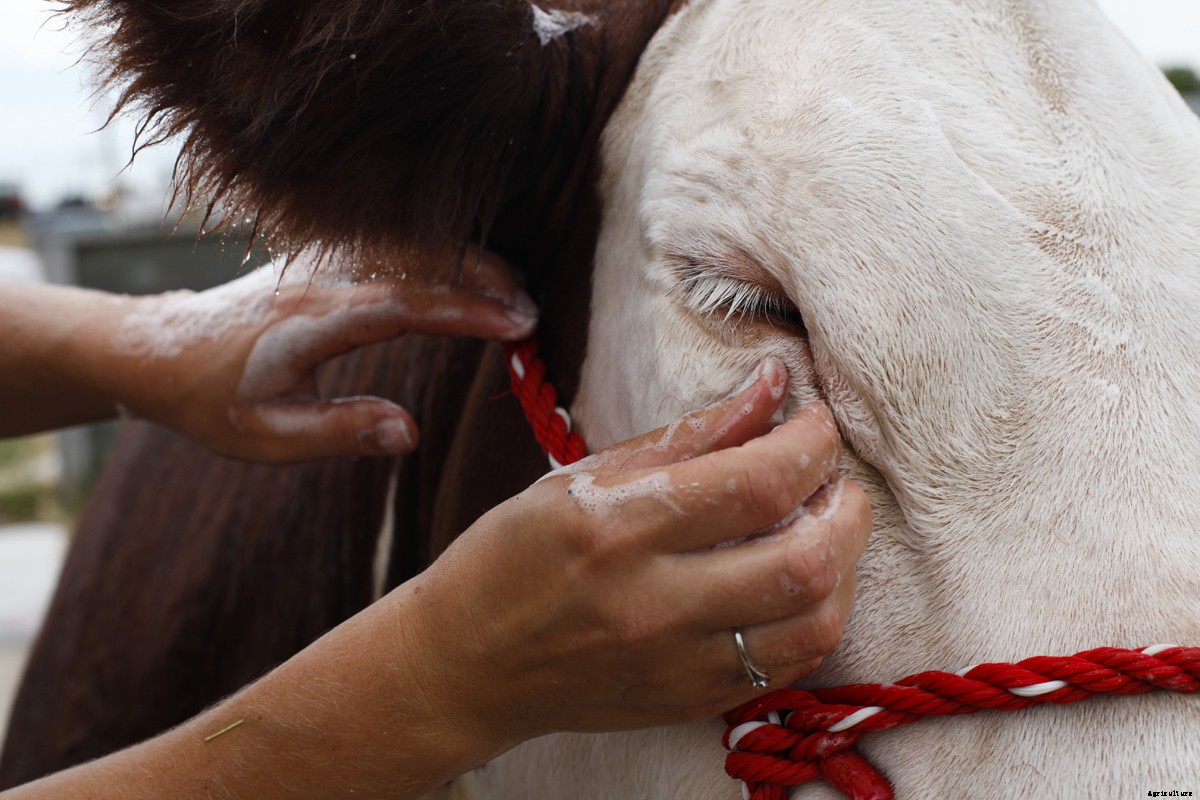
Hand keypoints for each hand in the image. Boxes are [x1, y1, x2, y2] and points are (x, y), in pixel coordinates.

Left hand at [112, 247, 535, 462]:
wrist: (159, 349)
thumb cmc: (212, 400)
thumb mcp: (268, 437)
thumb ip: (341, 432)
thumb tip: (410, 433)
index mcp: (311, 318)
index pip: (407, 303)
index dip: (468, 311)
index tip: (519, 325)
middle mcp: (321, 274)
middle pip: (420, 262)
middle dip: (485, 282)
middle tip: (534, 314)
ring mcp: (321, 256)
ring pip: (412, 245)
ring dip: (470, 265)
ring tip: (518, 294)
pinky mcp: (324, 253)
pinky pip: (395, 245)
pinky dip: (442, 257)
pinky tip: (472, 274)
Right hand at [407, 357, 872, 744]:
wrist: (466, 665)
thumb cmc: (513, 556)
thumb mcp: (584, 476)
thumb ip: (689, 435)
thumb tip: (772, 386)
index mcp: (619, 528)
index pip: (757, 481)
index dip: (811, 441)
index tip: (814, 420)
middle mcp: (654, 604)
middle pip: (806, 559)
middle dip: (846, 505)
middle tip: (831, 476)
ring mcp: (677, 664)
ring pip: (816, 621)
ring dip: (844, 565)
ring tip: (824, 527)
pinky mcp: (692, 702)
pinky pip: (792, 664)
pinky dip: (817, 614)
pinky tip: (799, 581)